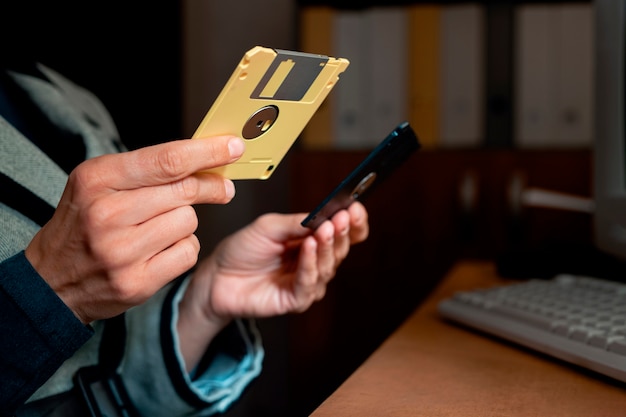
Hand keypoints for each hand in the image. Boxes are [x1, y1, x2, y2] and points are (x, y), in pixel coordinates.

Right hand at [25, 136, 244, 323]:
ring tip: (161, 227)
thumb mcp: (99, 183)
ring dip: (186, 222)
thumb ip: (148, 168)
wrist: (52, 282)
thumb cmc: (84, 224)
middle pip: (185, 190)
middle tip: (222, 187)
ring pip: (189, 221)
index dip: (208, 152)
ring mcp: (121, 252)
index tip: (233, 147)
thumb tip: (206, 159)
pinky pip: (188, 252)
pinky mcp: (136, 282)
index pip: (167, 160)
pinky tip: (161, 250)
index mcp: (97, 179)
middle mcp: (106, 214)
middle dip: (211, 186)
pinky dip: (184, 248)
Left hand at [176, 202, 368, 370]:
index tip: (355, 209)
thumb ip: (297, 223)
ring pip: (328, 265)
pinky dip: (310, 264)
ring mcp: (308, 282)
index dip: (353, 222)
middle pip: (340, 248)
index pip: (343, 232)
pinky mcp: (296, 300)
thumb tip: (324, 215)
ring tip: (324, 230)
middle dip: (342, 231)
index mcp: (312, 240)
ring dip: (326, 246)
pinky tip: (308, 248)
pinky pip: (310, 282)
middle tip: (341, 218)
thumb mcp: (269, 227)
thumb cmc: (242, 250)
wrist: (217, 277)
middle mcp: (314, 261)